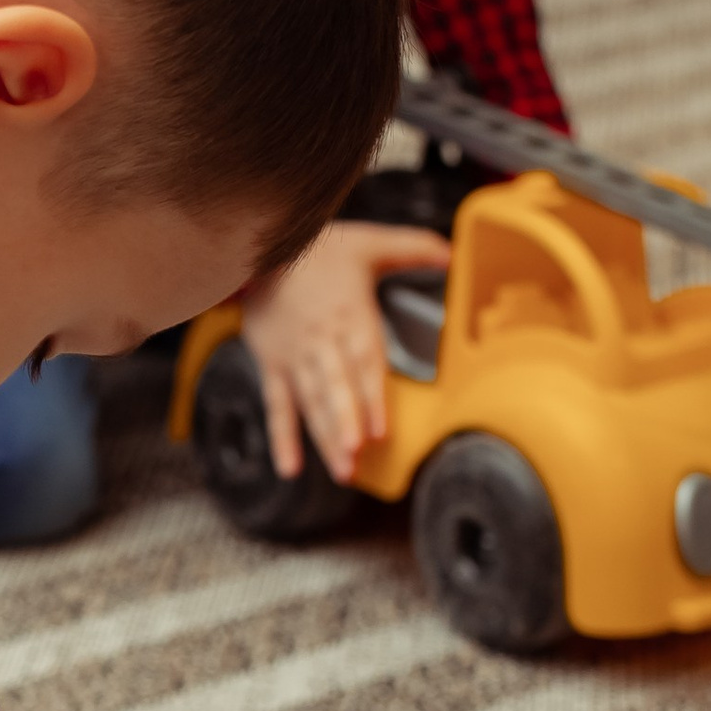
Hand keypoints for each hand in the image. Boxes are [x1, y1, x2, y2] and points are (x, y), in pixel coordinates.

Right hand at [241, 219, 450, 484]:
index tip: (379, 428)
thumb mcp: (368, 241)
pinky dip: (282, 438)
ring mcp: (295, 357)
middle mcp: (321, 341)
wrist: (256, 247)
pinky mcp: (272, 365)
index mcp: (348, 314)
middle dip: (343, 422)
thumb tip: (454, 253)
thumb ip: (412, 248)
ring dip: (323, 437)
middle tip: (354, 454)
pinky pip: (276, 405)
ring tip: (340, 468)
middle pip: (334, 387)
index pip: (363, 360)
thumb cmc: (316, 248)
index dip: (371, 395)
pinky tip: (289, 468)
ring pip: (310, 402)